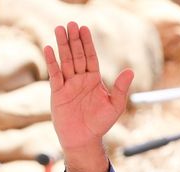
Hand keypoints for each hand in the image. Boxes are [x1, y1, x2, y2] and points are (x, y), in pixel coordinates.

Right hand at [43, 22, 133, 171]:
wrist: (84, 139)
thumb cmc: (100, 124)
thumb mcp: (115, 105)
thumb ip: (120, 88)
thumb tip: (130, 71)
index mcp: (94, 80)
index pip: (90, 57)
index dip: (87, 43)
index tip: (84, 29)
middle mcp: (81, 79)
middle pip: (76, 55)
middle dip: (74, 40)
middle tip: (70, 24)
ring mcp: (68, 85)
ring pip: (65, 61)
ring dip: (62, 46)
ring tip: (59, 29)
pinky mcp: (58, 92)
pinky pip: (55, 74)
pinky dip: (52, 62)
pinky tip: (49, 48)